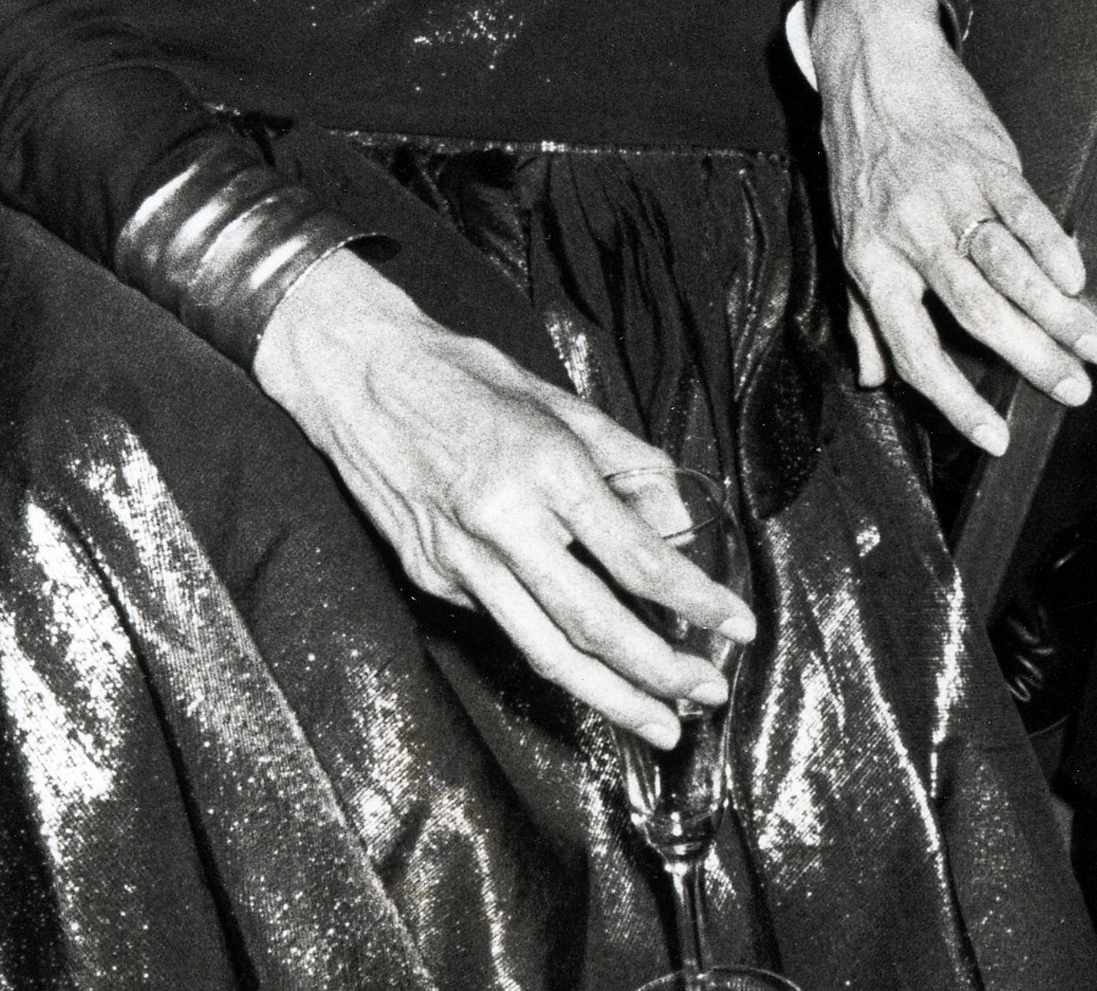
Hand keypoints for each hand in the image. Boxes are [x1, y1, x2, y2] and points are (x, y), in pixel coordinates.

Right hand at [253, 249, 753, 747]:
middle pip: (595, 623)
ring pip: (546, 652)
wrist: (359, 372)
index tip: (737, 625)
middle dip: (661, 672)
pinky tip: (587, 667)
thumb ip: (625, 464)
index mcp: (546, 466)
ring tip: (659, 723)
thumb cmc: (465, 376)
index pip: (637, 555)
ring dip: (611, 697)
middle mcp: (503, 521)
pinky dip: (551, 654)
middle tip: (708, 694)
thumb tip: (673, 526)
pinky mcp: (430, 577)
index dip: (695, 599)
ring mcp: (460, 559)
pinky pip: (503, 625)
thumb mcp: (559, 401)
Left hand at [810, 0, 1096, 457]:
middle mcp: (910, 234)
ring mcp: (950, 194)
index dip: (956, 401)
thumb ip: (862, 311)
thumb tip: (874, 379)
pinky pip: (1025, 211)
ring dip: (1057, 312)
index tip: (998, 439)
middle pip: (975, 313)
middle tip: (1075, 392)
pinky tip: (1080, 278)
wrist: (873, 64)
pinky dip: (1055, 247)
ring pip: (1007, 268)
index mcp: (872, 261)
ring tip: (1096, 346)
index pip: (914, 349)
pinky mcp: (986, 158)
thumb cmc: (859, 155)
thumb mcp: (847, 233)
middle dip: (1030, 360)